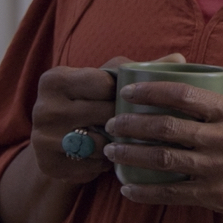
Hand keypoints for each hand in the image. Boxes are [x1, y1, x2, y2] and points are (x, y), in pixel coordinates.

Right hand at [30, 53, 183, 183]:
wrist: (55, 146)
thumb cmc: (89, 105)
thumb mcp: (104, 84)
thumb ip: (137, 70)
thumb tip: (180, 57)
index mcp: (54, 79)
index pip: (103, 83)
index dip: (122, 93)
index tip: (130, 100)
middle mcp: (43, 107)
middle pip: (103, 113)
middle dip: (124, 121)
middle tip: (136, 125)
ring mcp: (42, 138)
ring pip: (99, 143)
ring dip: (116, 146)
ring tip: (121, 142)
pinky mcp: (48, 165)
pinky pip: (91, 165)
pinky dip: (104, 165)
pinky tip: (107, 160)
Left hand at [103, 79, 222, 222]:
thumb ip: (220, 102)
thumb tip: (181, 82)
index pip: (183, 94)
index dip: (150, 91)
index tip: (127, 93)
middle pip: (166, 127)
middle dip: (131, 124)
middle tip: (111, 123)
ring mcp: (221, 168)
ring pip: (163, 159)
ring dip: (131, 155)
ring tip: (111, 151)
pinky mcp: (217, 196)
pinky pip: (172, 193)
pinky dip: (145, 191)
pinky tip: (127, 189)